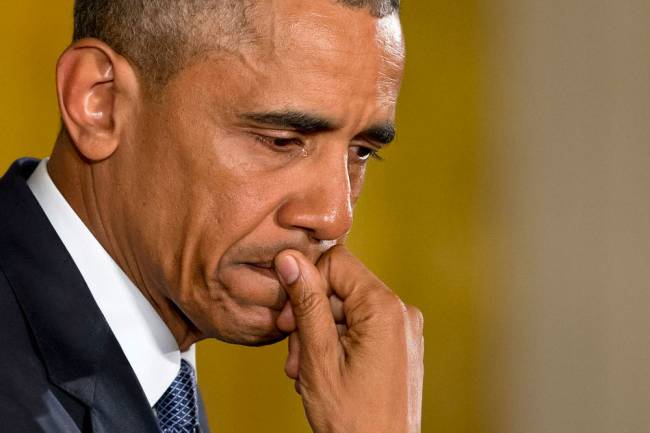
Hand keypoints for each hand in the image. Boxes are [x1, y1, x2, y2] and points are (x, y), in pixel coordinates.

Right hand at [274, 246, 423, 432]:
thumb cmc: (355, 420)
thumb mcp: (319, 357)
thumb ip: (306, 303)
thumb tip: (291, 259)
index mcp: (384, 308)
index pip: (337, 261)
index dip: (307, 283)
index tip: (289, 318)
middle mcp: (401, 312)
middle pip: (340, 288)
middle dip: (311, 318)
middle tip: (297, 355)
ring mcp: (403, 330)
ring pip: (346, 310)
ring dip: (319, 337)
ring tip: (308, 372)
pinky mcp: (399, 345)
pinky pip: (361, 328)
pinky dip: (337, 345)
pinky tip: (324, 373)